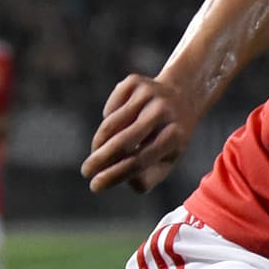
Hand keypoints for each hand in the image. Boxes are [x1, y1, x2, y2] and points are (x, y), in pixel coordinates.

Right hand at [82, 74, 197, 193]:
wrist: (182, 96)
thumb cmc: (170, 137)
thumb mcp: (167, 159)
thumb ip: (147, 178)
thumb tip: (121, 179)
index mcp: (174, 137)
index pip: (139, 161)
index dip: (114, 175)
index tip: (95, 186)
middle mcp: (162, 112)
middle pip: (122, 142)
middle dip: (99, 160)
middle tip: (86, 172)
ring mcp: (148, 95)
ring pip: (111, 125)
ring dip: (99, 143)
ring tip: (98, 152)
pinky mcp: (134, 82)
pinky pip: (110, 109)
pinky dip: (109, 121)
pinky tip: (122, 123)